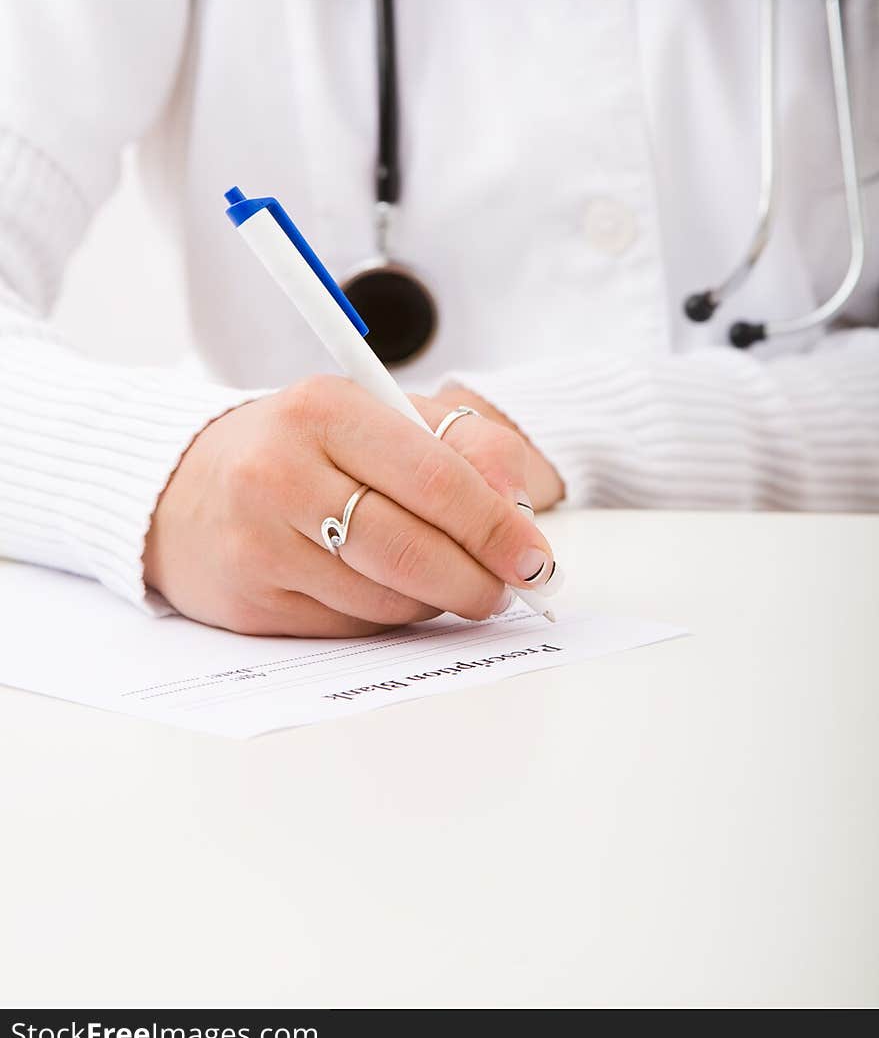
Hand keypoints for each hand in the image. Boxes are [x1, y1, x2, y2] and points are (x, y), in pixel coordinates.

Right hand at [143, 376, 556, 636]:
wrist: (182, 486)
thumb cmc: (302, 448)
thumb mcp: (378, 416)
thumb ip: (462, 444)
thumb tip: (517, 505)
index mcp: (323, 409)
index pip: (435, 478)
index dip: (497, 526)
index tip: (536, 556)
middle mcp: (280, 472)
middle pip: (412, 550)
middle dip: (479, 579)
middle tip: (509, 587)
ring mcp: (258, 542)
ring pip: (387, 599)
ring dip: (436, 600)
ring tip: (444, 579)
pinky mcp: (250, 602)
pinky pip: (352, 628)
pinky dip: (387, 617)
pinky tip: (383, 589)